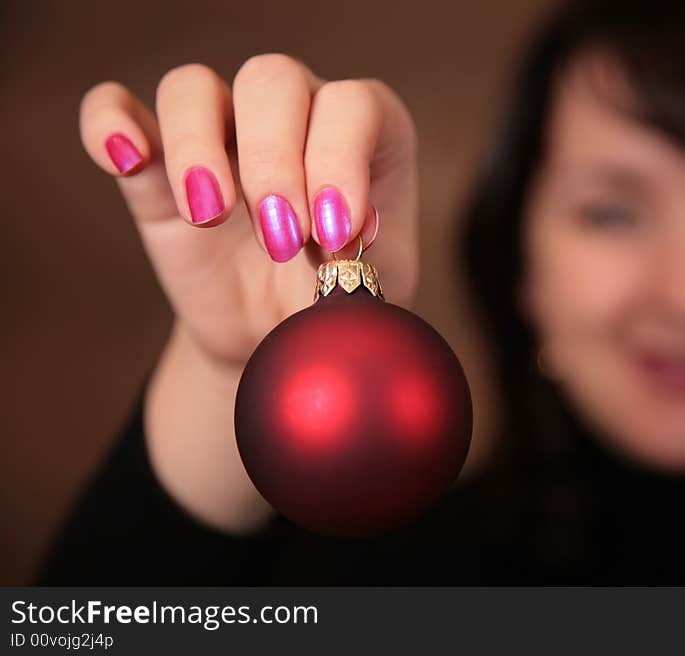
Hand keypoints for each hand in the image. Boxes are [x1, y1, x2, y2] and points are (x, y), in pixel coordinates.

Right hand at [79, 54, 418, 532]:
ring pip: (194, 87)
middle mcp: (295, 121)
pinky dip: (110, 121)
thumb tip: (359, 275)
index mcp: (365, 139)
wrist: (277, 346)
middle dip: (275, 157)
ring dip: (199, 146)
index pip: (353, 104)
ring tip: (211, 216)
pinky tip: (125, 156)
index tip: (334, 229)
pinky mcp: (159, 170)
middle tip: (282, 238)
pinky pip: (117, 110)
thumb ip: (374, 288)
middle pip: (274, 80)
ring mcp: (222, 140)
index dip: (340, 155)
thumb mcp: (370, 306)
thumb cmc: (336, 315)